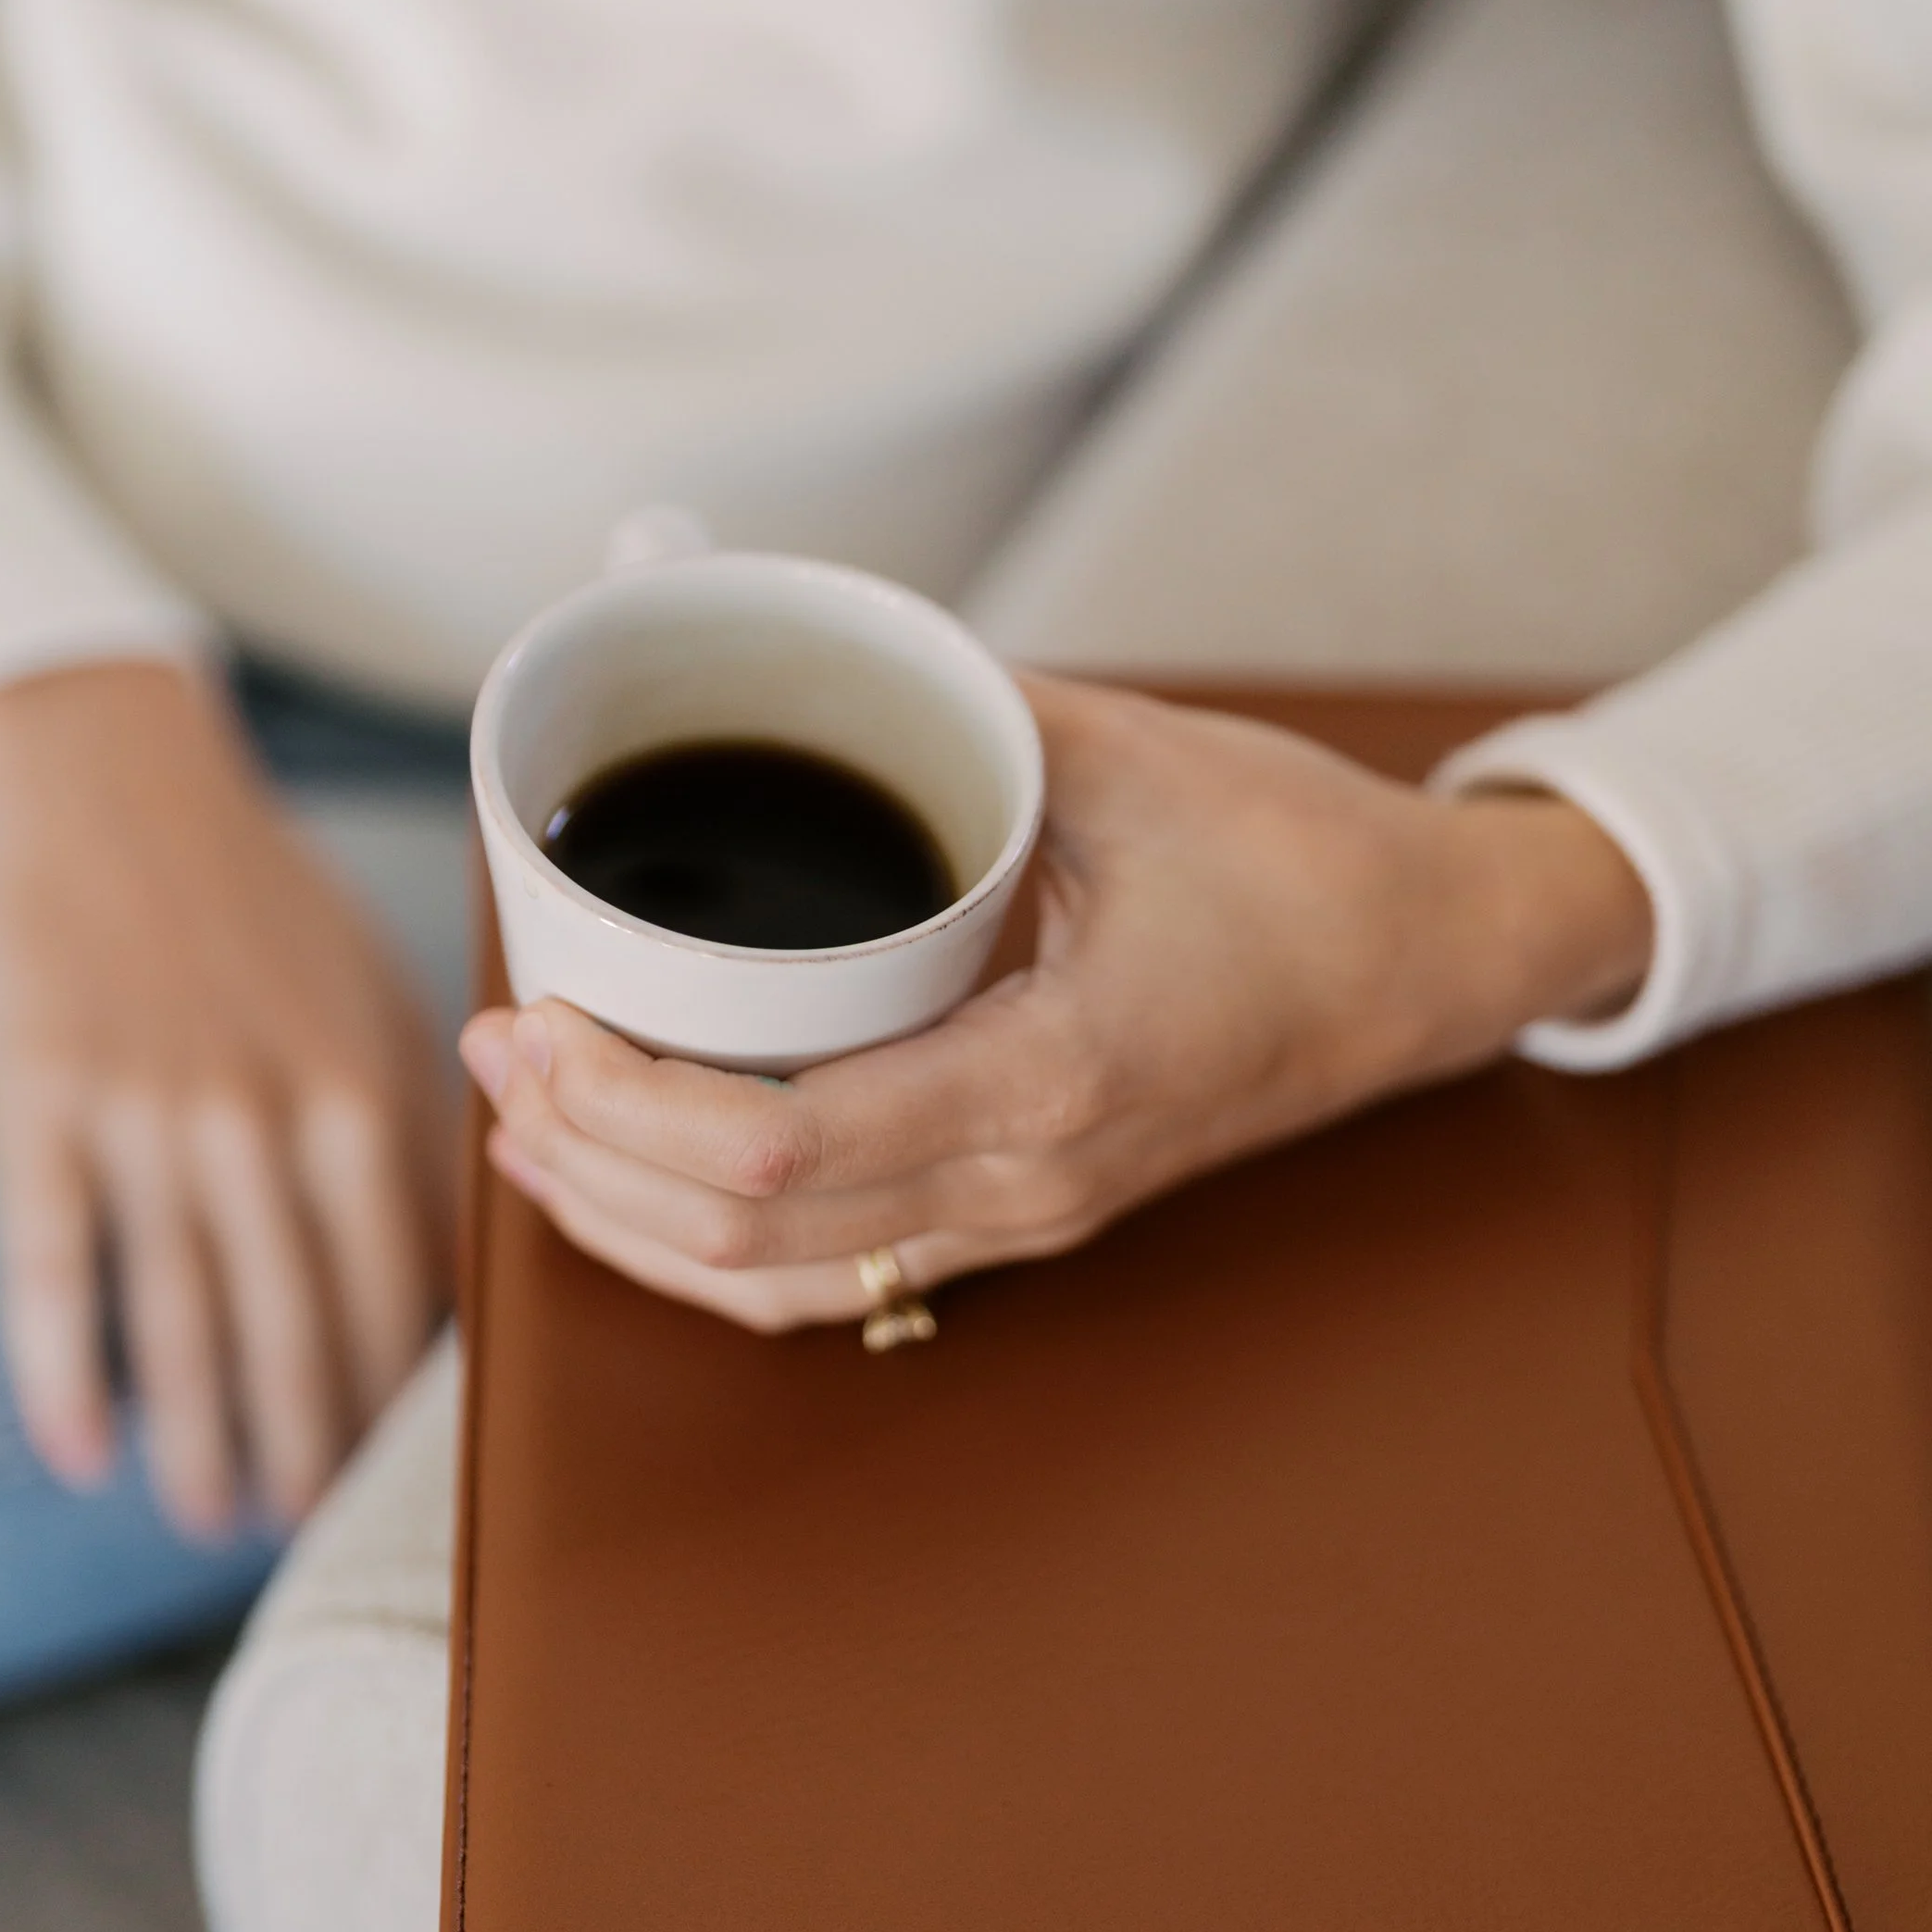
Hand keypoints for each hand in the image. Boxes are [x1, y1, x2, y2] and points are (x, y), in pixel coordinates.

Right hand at [0, 659, 453, 1534]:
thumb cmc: (262, 911)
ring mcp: (148, 1114)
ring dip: (204, 1434)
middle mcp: (264, 1115)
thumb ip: (411, 1138)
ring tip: (217, 1520)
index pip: (402, 1281)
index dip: (403, 1390)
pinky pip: (56, 1266)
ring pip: (182, 1314)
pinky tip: (85, 1451)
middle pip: (296, 1319)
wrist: (115, 782)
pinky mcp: (41, 1105)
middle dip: (313, 1442)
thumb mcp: (371, 1005)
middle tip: (314, 1535)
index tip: (413, 1476)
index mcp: (364, 1093)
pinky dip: (66, 1371)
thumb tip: (457, 1279)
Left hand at [458, 674, 1651, 1332]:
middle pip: (750, 1241)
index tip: (535, 1018)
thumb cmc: (1304, 857)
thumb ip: (948, 707)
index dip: (619, 1106)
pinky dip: (717, 1249)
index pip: (777, 1151)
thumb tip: (766, 643)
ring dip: (636, 1223)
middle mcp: (1029, 1184)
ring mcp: (1029, 1219)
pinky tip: (644, 1186)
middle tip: (499, 1050)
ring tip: (530, 1130)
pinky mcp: (1027, 1215)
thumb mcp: (1124, 747)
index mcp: (1049, 1079)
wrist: (1433, 960)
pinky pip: (843, 1279)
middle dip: (590, 1160)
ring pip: (785, 1288)